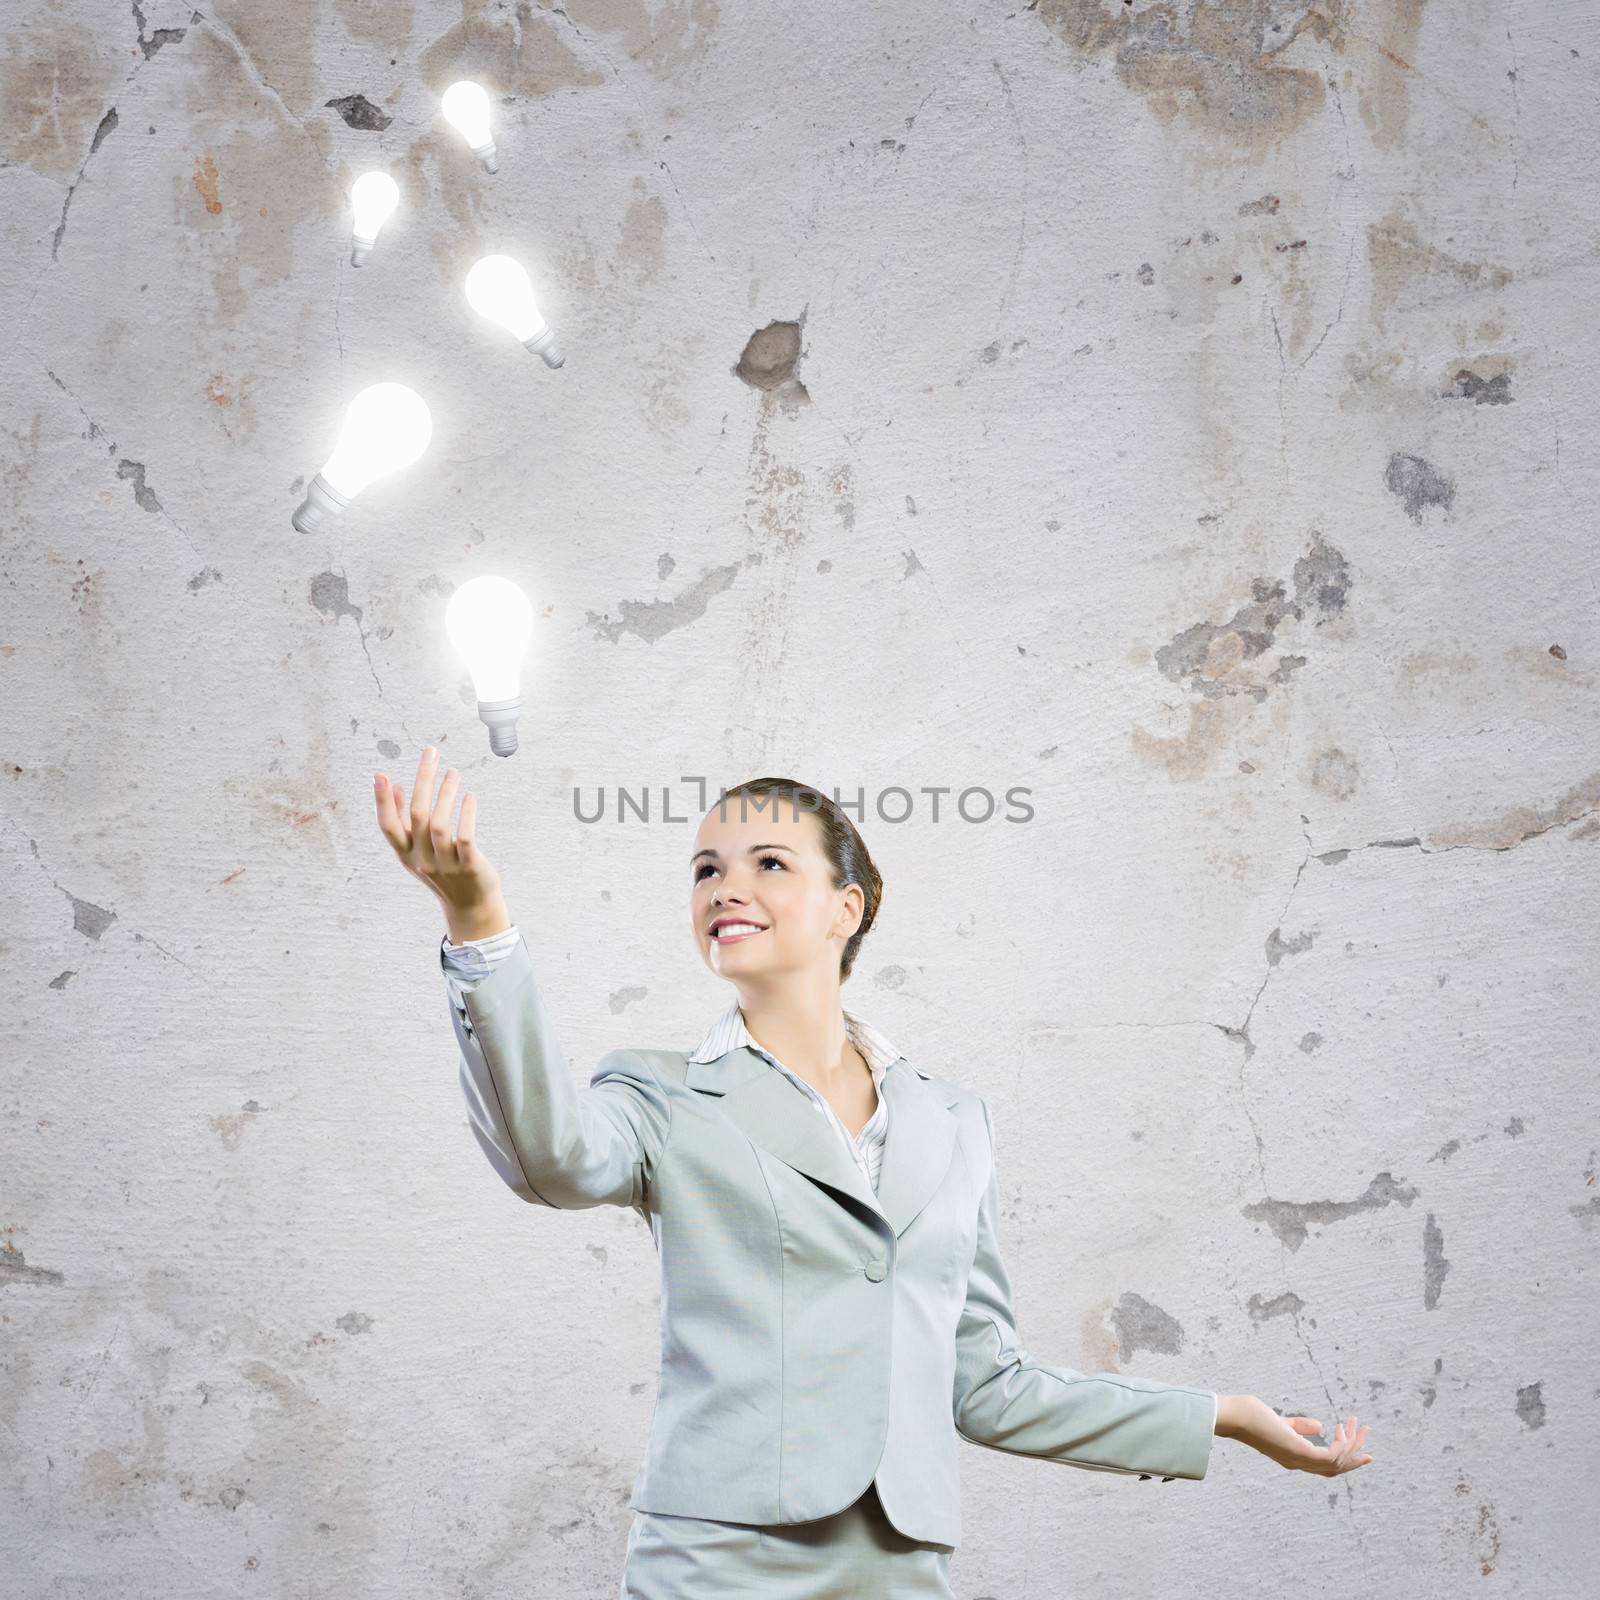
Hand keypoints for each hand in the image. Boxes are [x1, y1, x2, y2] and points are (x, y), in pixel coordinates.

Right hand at [374, 747, 506, 931]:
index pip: (387, 826)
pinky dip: (467, 814)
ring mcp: (446, 864)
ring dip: (446, 793)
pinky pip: (466, 837)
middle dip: (423, 780)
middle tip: (430, 754)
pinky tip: (470, 797)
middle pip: (418, 815)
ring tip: (453, 772)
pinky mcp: (469, 866)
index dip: (382, 801)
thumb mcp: (416, 850)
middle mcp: (422, 859)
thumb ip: (404, 820)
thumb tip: (395, 786)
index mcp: (405, 854)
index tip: (380, 774)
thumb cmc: (442, 870)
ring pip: (440, 824)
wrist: (469, 905)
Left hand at [1220, 1396, 1373, 1476]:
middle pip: (1336, 1467)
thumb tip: (1320, 1427)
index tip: (1361, 1448)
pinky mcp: (1298, 1451)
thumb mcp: (1280, 1422)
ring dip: (1352, 1444)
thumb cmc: (1251, 1417)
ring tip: (1358, 1424)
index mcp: (1294, 1458)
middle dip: (1355, 1454)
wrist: (1233, 1416)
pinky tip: (1341, 1428)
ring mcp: (1299, 1459)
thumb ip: (1298, 1426)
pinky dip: (1341, 1445)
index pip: (1326, 1466)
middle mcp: (1299, 1463)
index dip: (1346, 1460)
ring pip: (1336, 1462)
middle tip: (1367, 1433)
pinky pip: (1330, 1456)